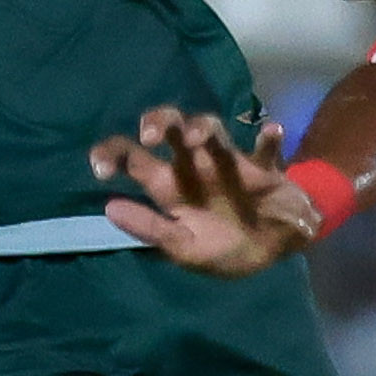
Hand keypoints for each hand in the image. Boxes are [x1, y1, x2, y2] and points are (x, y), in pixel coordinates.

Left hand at [92, 109, 311, 275]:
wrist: (275, 254)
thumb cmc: (223, 249)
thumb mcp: (183, 249)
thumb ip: (150, 228)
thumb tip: (109, 208)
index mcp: (169, 187)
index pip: (133, 158)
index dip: (112, 153)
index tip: (100, 169)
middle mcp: (194, 166)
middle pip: (170, 127)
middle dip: (158, 121)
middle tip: (149, 136)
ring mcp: (229, 162)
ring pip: (211, 128)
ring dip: (202, 127)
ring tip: (196, 139)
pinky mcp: (265, 169)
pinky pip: (267, 150)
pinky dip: (269, 140)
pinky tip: (271, 133)